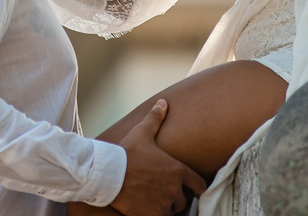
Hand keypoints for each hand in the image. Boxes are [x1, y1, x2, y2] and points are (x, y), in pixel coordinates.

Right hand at [109, 100, 205, 215]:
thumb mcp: (142, 133)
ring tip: (153, 198)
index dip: (195, 188)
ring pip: (171, 210)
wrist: (108, 173)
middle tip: (162, 191)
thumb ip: (155, 118)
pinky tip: (145, 207)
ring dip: (165, 206)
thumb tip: (163, 103)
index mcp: (177, 170)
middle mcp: (174, 189)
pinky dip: (155, 214)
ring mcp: (164, 203)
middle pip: (183, 200)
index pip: (199, 186)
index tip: (189, 188)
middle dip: (175, 197)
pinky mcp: (152, 215)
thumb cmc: (126, 152)